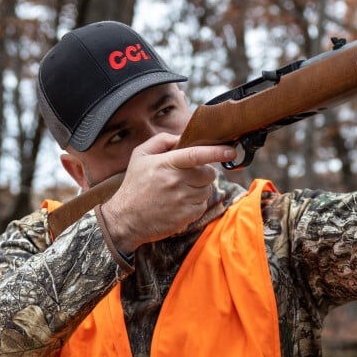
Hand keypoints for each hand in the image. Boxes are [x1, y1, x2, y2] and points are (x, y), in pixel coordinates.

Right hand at [99, 133, 235, 252]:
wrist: (125, 219)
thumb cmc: (134, 185)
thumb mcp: (140, 156)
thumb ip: (162, 141)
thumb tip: (183, 136)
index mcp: (165, 164)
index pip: (196, 154)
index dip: (216, 152)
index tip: (230, 150)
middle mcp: (175, 182)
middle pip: (208, 173)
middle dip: (204, 173)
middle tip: (190, 176)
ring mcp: (182, 200)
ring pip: (207, 189)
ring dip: (199, 189)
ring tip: (181, 191)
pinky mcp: (186, 216)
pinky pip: (202, 205)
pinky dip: (196, 203)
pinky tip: (180, 203)